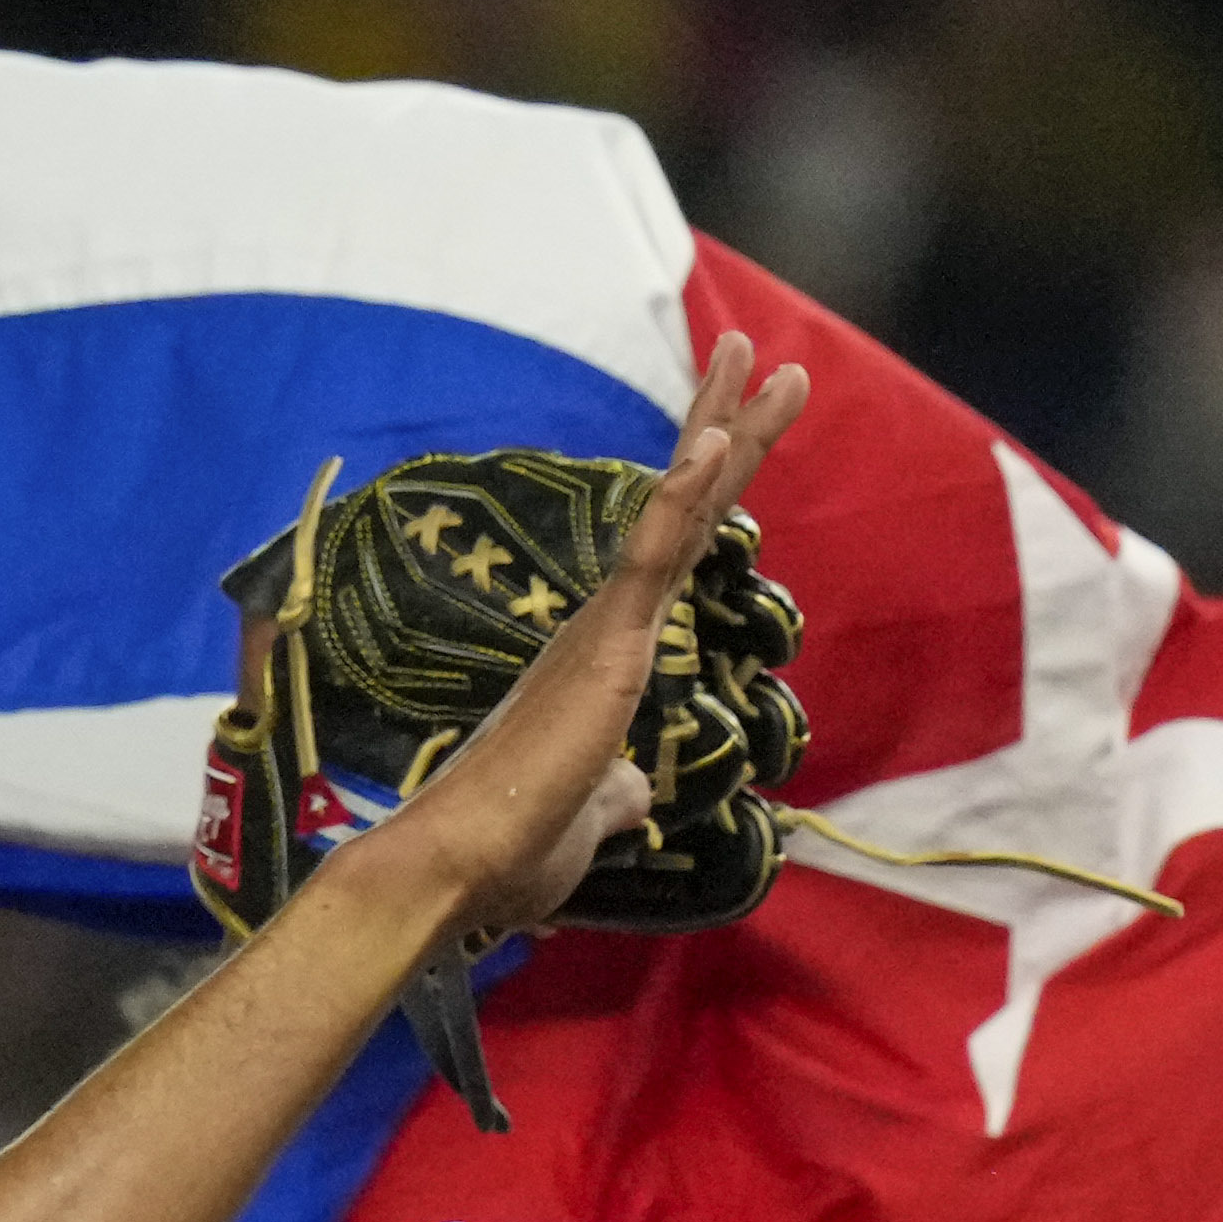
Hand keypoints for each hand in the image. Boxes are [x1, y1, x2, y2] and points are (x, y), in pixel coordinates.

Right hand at [345, 347, 818, 965]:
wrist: (462, 865)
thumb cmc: (513, 847)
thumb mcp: (590, 815)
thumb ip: (616, 793)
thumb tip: (634, 795)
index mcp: (607, 653)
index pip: (672, 552)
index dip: (707, 489)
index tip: (733, 427)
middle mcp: (607, 623)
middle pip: (683, 508)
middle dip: (725, 427)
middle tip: (759, 356)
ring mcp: (607, 627)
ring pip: (678, 512)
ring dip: (723, 432)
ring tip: (760, 360)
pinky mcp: (605, 645)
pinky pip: (651, 556)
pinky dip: (684, 497)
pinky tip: (715, 442)